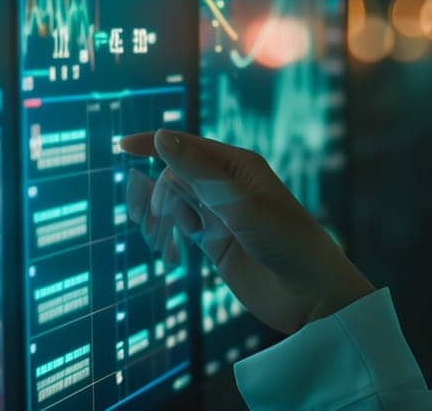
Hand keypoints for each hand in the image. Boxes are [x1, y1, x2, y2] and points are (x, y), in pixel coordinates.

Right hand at [120, 129, 374, 333]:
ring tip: (165, 239)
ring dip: (164, 215)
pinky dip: (169, 236)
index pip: (187, 145)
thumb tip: (160, 137)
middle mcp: (229, 187)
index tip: (121, 146)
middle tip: (168, 219)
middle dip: (163, 193)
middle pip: (177, 175)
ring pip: (176, 202)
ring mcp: (221, 216)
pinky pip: (181, 228)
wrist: (309, 294)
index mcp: (240, 166)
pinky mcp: (216, 244)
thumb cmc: (285, 241)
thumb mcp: (239, 204)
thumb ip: (198, 173)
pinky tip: (170, 252)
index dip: (153, 142)